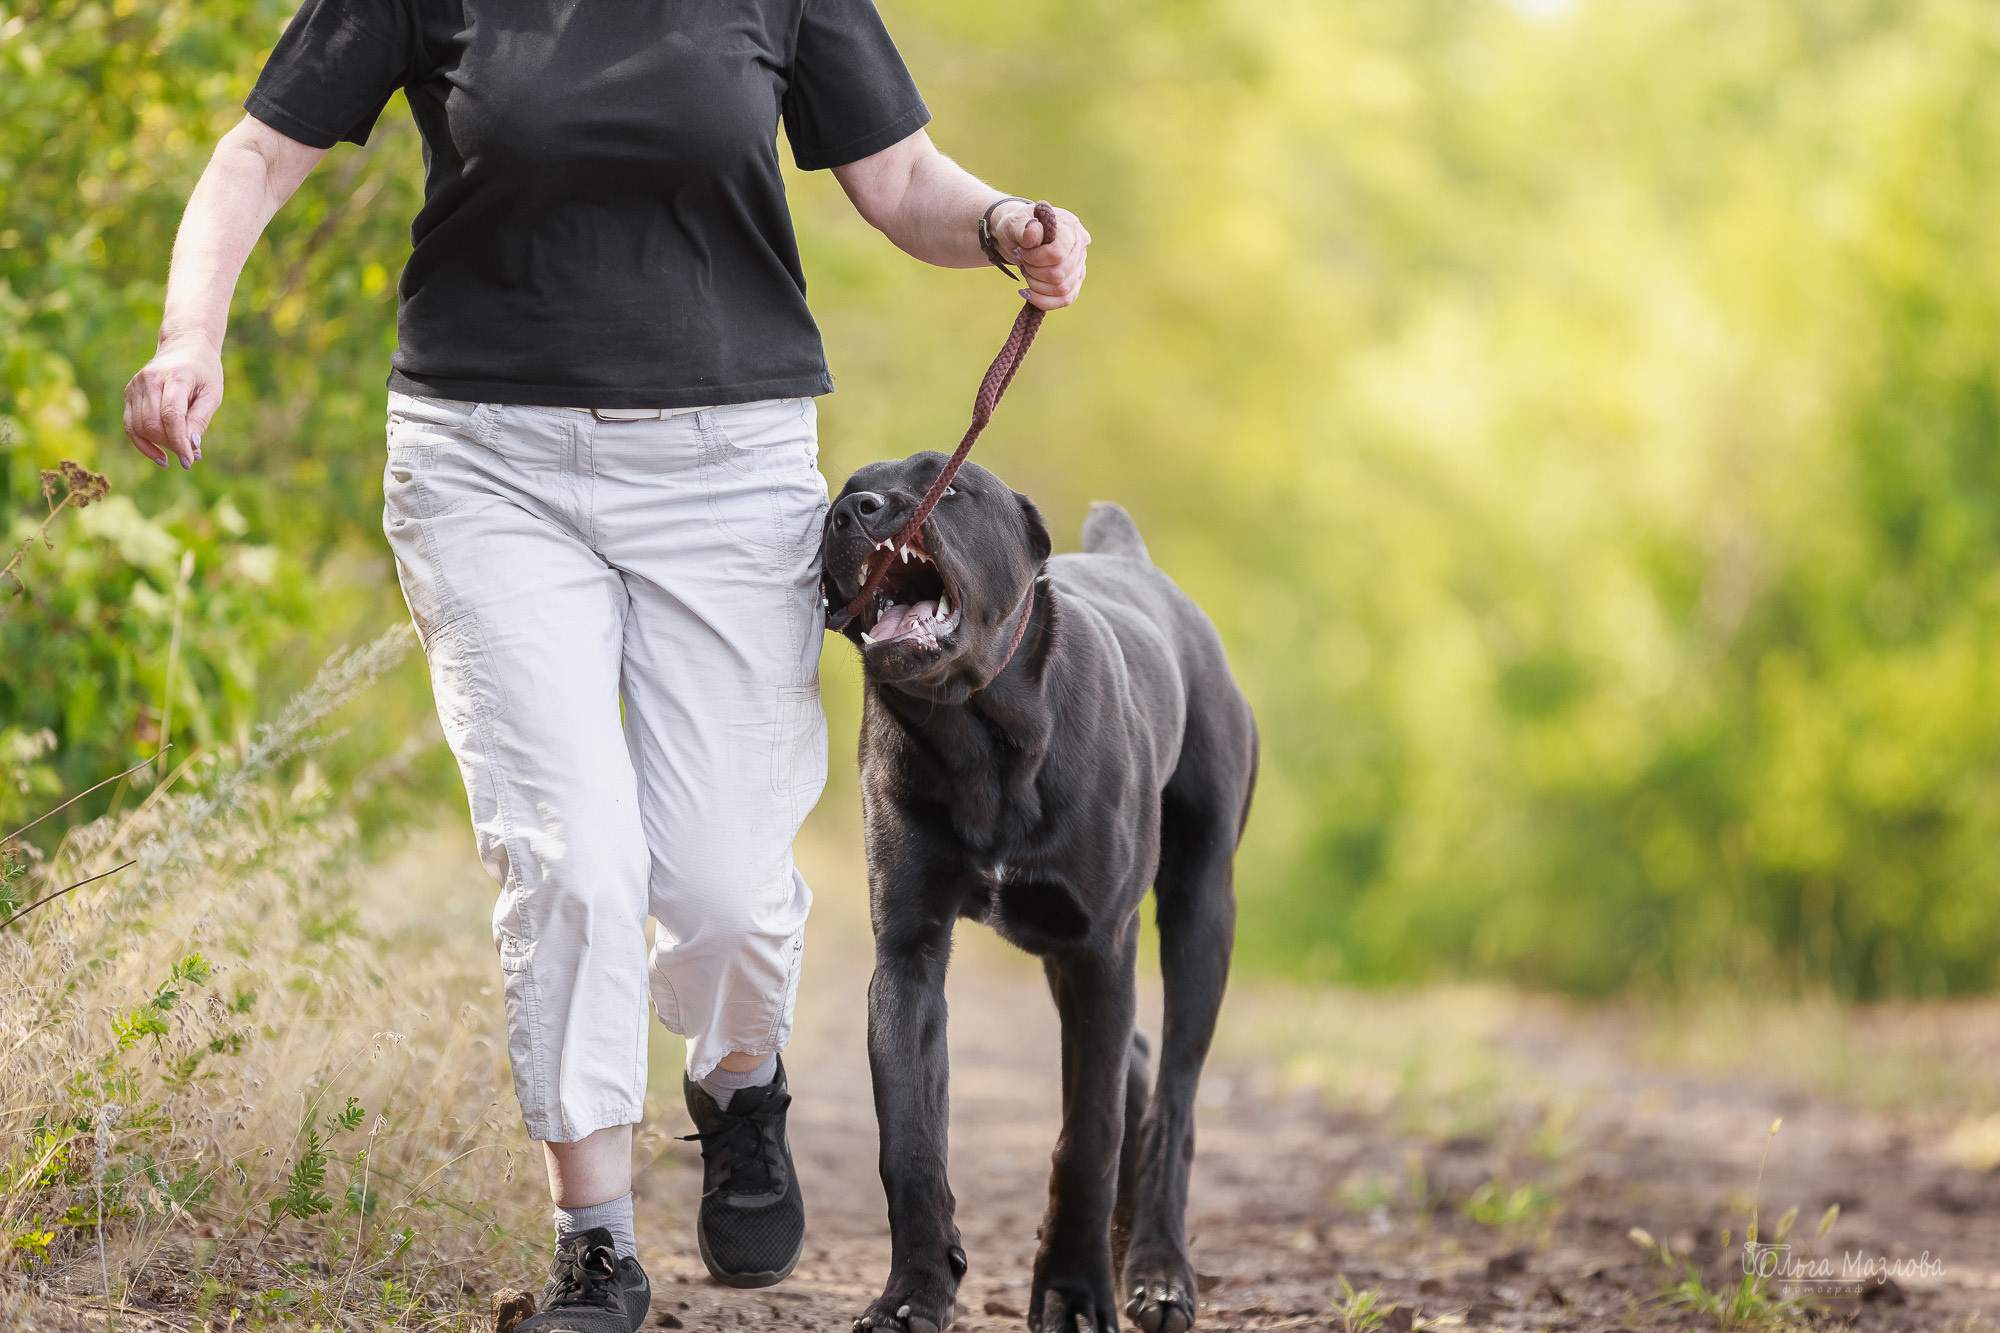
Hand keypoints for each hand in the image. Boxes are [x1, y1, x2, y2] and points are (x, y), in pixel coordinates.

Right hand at [124, 330, 221, 468]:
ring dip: (160, 445)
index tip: (190, 461)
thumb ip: (201, 419)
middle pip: (153, 424)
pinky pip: (130, 425)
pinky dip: (143, 443)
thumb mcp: (212, 393)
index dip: (179, 441)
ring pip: (140, 427)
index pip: (171, 415)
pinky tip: (160, 456)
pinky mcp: (129, 393)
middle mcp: (149, 380)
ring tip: (181, 449)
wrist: (184, 346)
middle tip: (191, 455)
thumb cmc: (204, 371)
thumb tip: (191, 446)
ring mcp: (135, 385)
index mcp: (174, 377)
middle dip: (171, 445)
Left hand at [990, 200, 1089, 310]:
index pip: (1057, 254)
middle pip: (1059, 274)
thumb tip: (1033, 229)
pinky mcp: (1075, 281)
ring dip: (1036, 285)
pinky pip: (1065, 300)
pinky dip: (1043, 301)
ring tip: (1026, 271)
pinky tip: (1027, 293)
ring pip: (1062, 289)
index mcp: (1070, 226)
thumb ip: (1023, 226)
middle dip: (1033, 272)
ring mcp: (1080, 265)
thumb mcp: (1013, 223)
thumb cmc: (1017, 227)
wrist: (1019, 236)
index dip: (1035, 258)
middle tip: (1023, 261)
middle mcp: (1081, 245)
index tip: (1020, 251)